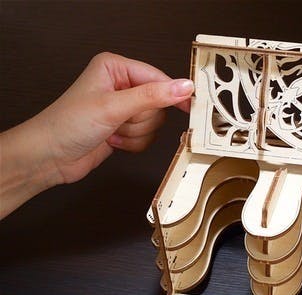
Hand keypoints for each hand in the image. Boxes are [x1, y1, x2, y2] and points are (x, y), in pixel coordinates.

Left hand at [0, 52, 192, 218]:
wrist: (49, 157)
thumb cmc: (68, 124)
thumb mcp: (114, 106)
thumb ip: (153, 96)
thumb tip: (184, 87)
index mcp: (115, 67)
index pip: (158, 78)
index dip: (172, 94)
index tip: (190, 107)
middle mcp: (121, 85)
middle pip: (158, 104)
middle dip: (141, 119)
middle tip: (119, 121)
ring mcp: (123, 108)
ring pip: (155, 123)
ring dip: (135, 134)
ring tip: (112, 131)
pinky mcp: (124, 129)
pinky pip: (148, 138)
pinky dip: (133, 144)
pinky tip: (112, 141)